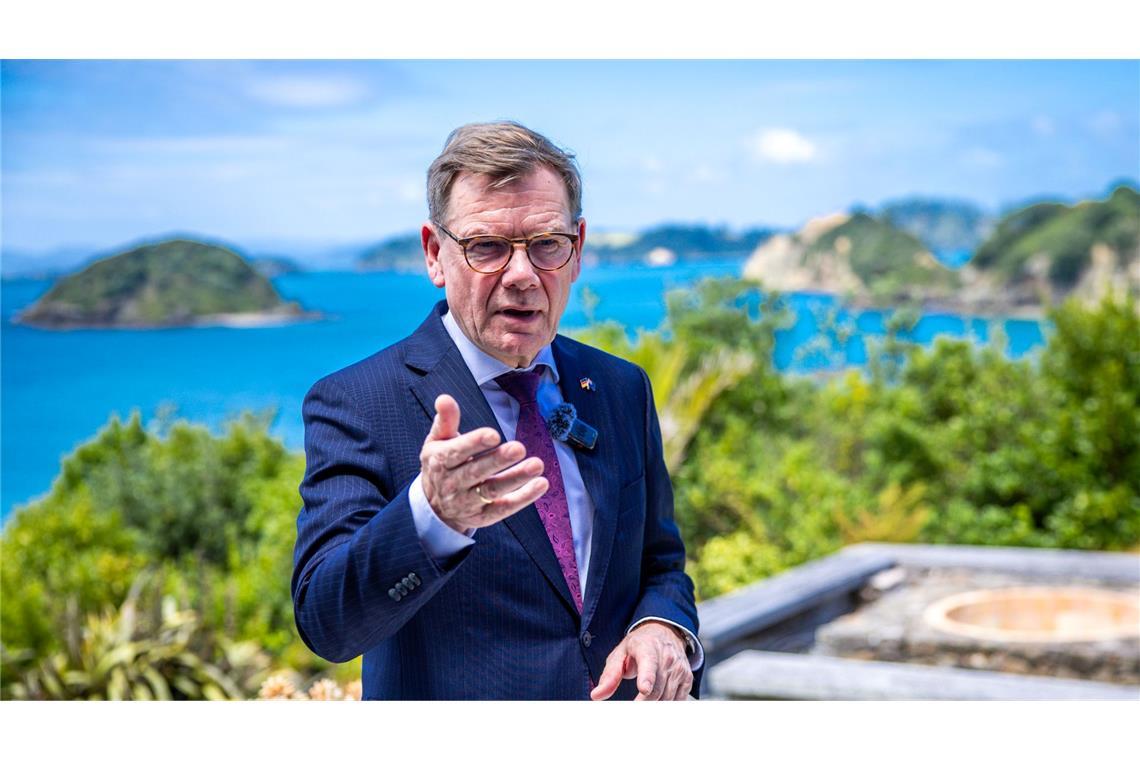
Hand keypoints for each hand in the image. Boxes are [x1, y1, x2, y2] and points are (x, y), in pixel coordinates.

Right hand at [420, 394, 548, 532]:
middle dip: (498, 461)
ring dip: (515, 478)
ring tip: (536, 465)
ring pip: (493, 490)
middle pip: (476, 472)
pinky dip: (523, 498)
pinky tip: (540, 484)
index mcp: (441, 461)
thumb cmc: (441, 465)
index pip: (457, 452)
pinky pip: (504, 508)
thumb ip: (445, 420)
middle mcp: (453, 484)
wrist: (434, 507)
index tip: (493, 435)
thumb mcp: (437, 442)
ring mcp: (468, 502)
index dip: (474, 443)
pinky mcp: (484, 516)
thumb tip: (444, 398)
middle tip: (519, 448)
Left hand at [590, 622, 691, 700]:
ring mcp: (679, 668)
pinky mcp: (687, 678)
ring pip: (667, 699)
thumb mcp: (620, 654)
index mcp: (647, 647)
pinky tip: (656, 706)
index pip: (649, 664)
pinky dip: (666, 707)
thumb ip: (609, 676)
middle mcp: (667, 657)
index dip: (647, 678)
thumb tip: (597, 695)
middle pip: (656, 690)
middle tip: (630, 715)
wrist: (664, 632)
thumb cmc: (639, 645)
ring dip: (653, 709)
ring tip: (639, 710)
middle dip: (642, 706)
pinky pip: (678, 701)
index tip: (644, 689)